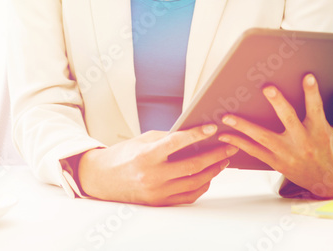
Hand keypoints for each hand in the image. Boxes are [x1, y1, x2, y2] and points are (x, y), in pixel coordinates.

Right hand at [76, 124, 237, 205]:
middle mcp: (152, 176)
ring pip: (195, 182)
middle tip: (229, 145)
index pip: (176, 143)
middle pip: (192, 165)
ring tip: (224, 160)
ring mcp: (157, 193)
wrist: (102, 180)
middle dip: (215, 154)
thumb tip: (195, 134)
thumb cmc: (123, 156)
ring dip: (213, 170)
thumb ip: (168, 138)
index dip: (196, 134)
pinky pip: (188, 196)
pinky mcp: (160, 203)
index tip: (212, 128)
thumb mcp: (142, 140)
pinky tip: (209, 175)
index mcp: (146, 156)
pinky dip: (202, 185)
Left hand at [216, 73, 332, 197]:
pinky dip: (240, 144)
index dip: (312, 92)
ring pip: (263, 138)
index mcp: (320, 131)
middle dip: (278, 103)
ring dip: (244, 126)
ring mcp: (287, 153)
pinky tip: (226, 136)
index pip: (316, 108)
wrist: (329, 183)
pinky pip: (255, 152)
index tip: (307, 77)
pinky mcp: (277, 162)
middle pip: (288, 119)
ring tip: (227, 116)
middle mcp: (303, 142)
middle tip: (267, 88)